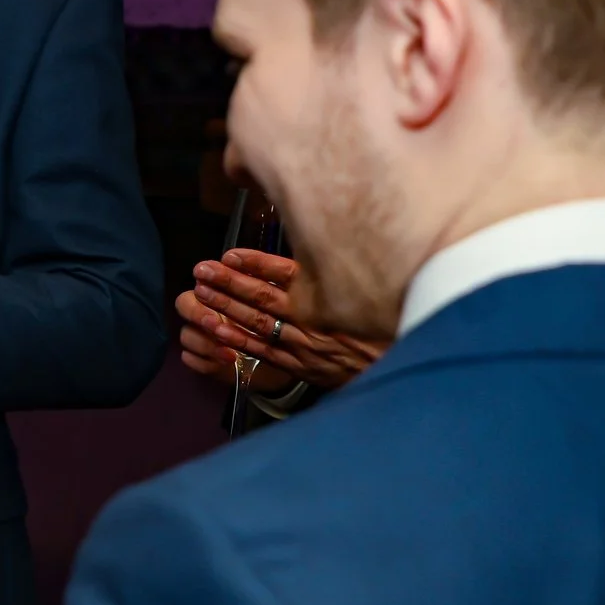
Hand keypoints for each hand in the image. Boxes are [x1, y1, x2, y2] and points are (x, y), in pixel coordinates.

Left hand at [175, 249, 385, 391]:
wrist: (402, 363)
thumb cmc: (387, 320)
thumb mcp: (368, 285)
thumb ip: (333, 266)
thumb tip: (310, 239)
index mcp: (330, 293)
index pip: (284, 274)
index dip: (253, 263)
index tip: (230, 254)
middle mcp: (313, 318)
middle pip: (262, 296)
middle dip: (228, 282)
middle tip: (202, 270)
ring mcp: (304, 343)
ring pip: (256, 322)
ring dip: (226, 307)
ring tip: (201, 293)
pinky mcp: (302, 364)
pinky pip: (263, 350)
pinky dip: (238, 339)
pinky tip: (217, 328)